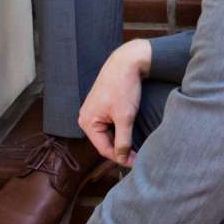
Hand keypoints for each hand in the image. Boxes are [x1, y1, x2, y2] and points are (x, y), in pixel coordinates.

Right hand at [79, 37, 151, 169]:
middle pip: (105, 141)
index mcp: (87, 122)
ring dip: (121, 139)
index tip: (136, 163)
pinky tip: (131, 132)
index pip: (104, 149)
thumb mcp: (125, 117)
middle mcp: (86, 117)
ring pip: (108, 133)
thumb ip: (123, 140)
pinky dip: (120, 129)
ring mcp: (93, 110)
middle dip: (120, 149)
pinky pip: (109, 123)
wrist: (128, 60)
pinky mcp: (101, 104)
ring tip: (136, 146)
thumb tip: (123, 159)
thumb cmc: (124, 87)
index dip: (120, 158)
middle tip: (138, 156)